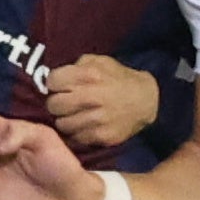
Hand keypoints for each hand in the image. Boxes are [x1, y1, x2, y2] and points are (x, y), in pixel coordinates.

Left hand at [44, 54, 159, 153]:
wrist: (147, 101)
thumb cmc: (119, 78)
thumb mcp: (100, 61)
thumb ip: (77, 66)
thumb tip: (55, 78)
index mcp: (89, 75)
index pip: (52, 81)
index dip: (55, 84)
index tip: (60, 86)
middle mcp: (91, 97)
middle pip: (53, 105)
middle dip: (57, 103)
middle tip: (65, 103)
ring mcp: (96, 119)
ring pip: (61, 124)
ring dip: (65, 120)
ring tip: (74, 115)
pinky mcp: (101, 136)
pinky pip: (76, 137)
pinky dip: (77, 132)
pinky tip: (84, 125)